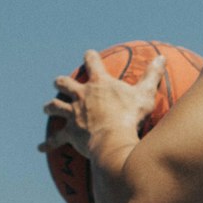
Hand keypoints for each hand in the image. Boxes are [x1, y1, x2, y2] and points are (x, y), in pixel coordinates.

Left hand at [39, 48, 167, 159]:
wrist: (113, 138)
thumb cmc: (130, 116)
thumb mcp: (145, 94)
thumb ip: (152, 75)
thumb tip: (162, 58)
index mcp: (99, 84)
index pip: (92, 62)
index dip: (90, 57)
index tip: (89, 55)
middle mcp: (81, 96)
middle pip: (65, 83)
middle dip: (61, 82)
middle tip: (59, 82)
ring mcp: (73, 114)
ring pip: (55, 106)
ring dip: (51, 107)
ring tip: (47, 109)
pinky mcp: (69, 132)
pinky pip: (55, 139)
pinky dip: (48, 143)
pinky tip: (40, 148)